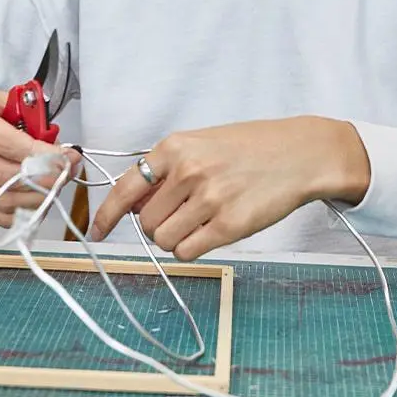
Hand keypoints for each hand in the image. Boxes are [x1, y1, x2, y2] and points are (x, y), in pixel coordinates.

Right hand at [0, 90, 76, 226]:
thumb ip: (30, 117)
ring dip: (39, 198)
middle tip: (67, 173)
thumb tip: (57, 144)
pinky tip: (36, 199)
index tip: (69, 158)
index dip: (46, 156)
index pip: (13, 145)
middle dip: (48, 179)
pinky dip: (23, 212)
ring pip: (6, 200)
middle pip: (10, 177)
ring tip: (55, 186)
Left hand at [87, 117, 370, 261]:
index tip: (97, 231)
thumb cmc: (251, 148)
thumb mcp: (201, 144)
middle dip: (155, 226)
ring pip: (164, 240)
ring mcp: (208, 199)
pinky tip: (209, 233)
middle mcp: (188, 172)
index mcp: (175, 147)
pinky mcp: (229, 225)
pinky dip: (191, 249)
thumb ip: (166, 171)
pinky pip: (187, 252)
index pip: (125, 187)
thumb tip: (131, 205)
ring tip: (198, 223)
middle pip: (145, 221)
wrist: (299, 154)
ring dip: (174, 239)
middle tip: (179, 217)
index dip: (106, 214)